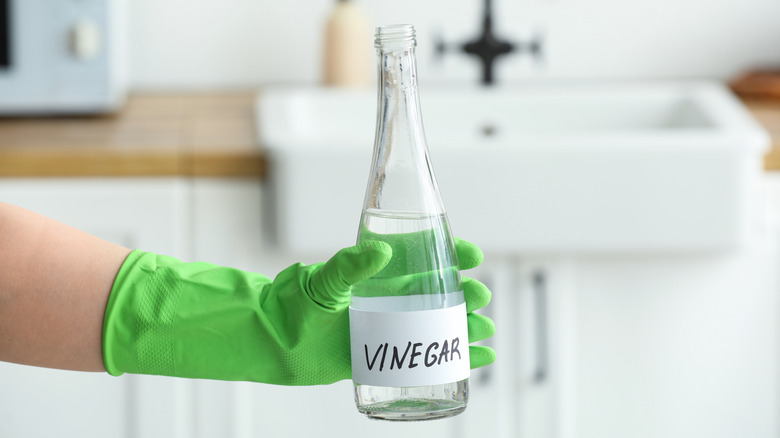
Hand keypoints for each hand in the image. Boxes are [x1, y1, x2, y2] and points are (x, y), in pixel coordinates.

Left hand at [103, 240, 494, 385]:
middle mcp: (389, 300)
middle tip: (479, 297)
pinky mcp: (386, 357)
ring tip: (484, 330)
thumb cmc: (292, 304)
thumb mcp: (323, 281)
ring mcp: (389, 329)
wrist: (272, 341)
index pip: (423, 259)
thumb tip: (380, 252)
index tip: (471, 255)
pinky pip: (426, 357)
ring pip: (438, 326)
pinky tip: (476, 360)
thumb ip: (349, 266)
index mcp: (379, 275)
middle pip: (439, 294)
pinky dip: (453, 359)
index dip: (450, 254)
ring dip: (464, 327)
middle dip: (463, 294)